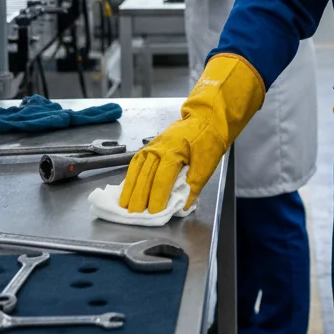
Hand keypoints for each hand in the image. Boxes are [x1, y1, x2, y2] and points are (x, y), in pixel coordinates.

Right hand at [120, 54, 265, 212]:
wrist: (207, 118)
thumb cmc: (209, 140)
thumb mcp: (206, 165)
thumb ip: (193, 186)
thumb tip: (182, 206)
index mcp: (173, 152)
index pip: (160, 181)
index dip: (156, 199)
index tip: (155, 214)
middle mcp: (158, 148)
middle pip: (145, 177)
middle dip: (139, 198)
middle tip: (134, 215)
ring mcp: (152, 145)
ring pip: (137, 169)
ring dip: (130, 188)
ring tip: (124, 204)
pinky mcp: (150, 145)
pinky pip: (136, 162)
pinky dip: (131, 176)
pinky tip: (128, 187)